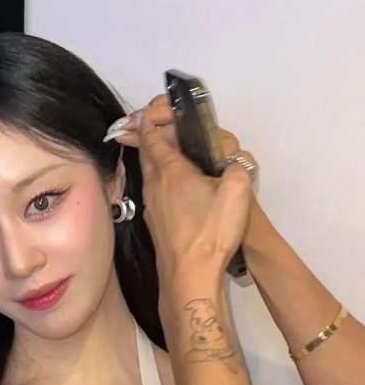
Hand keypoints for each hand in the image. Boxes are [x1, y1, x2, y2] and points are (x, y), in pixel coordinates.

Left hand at [106, 96, 255, 279]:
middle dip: (154, 134)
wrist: (190, 276)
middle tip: (170, 126)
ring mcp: (151, 205)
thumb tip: (232, 162)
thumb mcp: (237, 189)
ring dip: (158, 157)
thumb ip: (236, 166)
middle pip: (147, 151)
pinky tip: (180, 185)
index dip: (152, 117)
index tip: (160, 109)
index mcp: (170, 169)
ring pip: (149, 172)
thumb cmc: (211, 232)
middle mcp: (154, 184)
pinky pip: (155, 191)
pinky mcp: (155, 222)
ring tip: (178, 152)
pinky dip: (163, 178)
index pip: (151, 134)